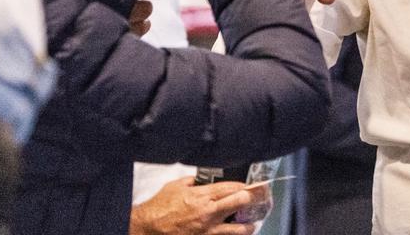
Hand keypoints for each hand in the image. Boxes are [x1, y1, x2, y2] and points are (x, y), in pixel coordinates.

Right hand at [129, 177, 257, 234]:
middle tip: (262, 197)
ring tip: (254, 222)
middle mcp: (208, 212)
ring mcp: (208, 229)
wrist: (148, 228)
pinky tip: (239, 234)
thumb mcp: (176, 186)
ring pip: (239, 228)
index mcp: (202, 195)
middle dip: (253, 198)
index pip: (231, 187)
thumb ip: (193, 181)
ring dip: (249, 224)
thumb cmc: (160, 207)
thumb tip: (203, 179)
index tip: (252, 185)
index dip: (245, 185)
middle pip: (240, 202)